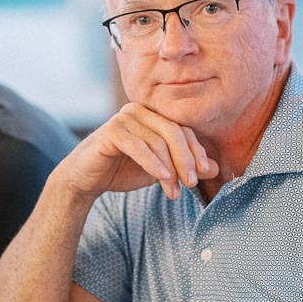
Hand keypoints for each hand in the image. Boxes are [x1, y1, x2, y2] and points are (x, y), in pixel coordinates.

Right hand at [62, 104, 218, 201]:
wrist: (86, 180)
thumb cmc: (122, 171)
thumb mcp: (161, 170)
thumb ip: (185, 167)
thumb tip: (216, 168)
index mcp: (153, 115)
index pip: (182, 129)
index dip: (196, 150)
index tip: (205, 172)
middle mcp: (139, 111)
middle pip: (173, 131)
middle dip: (186, 159)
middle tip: (192, 183)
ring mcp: (124, 118)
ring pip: (157, 142)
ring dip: (169, 169)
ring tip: (174, 191)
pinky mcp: (111, 131)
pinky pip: (138, 147)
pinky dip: (153, 164)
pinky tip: (163, 178)